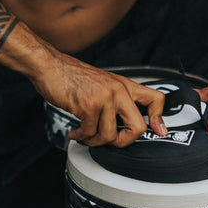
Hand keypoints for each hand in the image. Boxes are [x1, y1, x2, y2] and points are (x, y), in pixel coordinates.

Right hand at [32, 57, 166, 147]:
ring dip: (95, 141)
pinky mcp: (89, 105)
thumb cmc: (72, 76)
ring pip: (110, 135)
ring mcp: (105, 97)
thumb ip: (116, 99)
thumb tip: (124, 122)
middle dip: (124, 141)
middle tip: (113, 142)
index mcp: (124, 85)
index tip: (158, 130)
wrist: (49, 66)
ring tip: (85, 135)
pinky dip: (81, 137)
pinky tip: (75, 131)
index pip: (155, 99)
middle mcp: (118, 90)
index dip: (159, 118)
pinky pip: (91, 133)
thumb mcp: (102, 83)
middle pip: (138, 127)